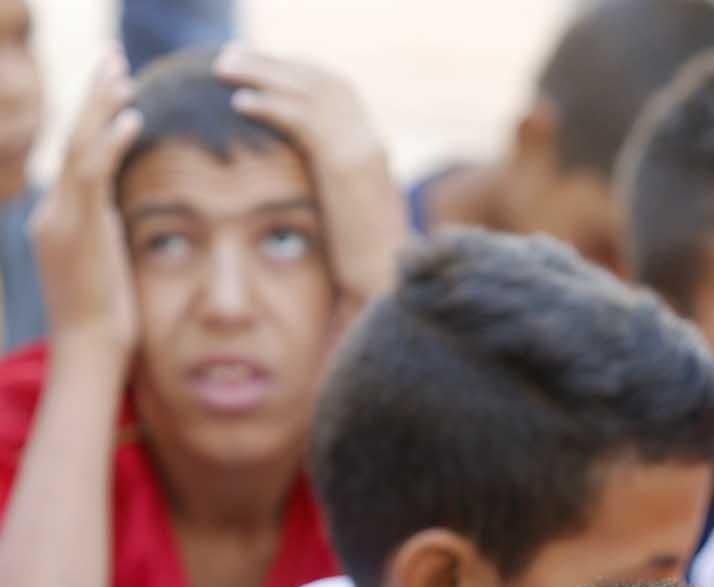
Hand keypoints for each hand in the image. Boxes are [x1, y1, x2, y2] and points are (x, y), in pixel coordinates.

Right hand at [30, 48, 140, 360]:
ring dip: (100, 106)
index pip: (73, 157)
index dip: (93, 119)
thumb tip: (135, 222)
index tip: (115, 90)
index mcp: (58, 222)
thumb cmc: (108, 329)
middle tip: (113, 59)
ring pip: (77, 146)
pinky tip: (130, 117)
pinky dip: (111, 142)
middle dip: (92, 96)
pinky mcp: (76, 230)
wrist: (89, 356)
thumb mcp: (110, 272)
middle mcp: (52, 214)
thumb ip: (115, 239)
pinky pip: (91, 173)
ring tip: (121, 71)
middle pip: (69, 139)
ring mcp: (60, 220)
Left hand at [214, 47, 405, 315]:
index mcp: (371, 155)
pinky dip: (270, 105)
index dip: (295, 77)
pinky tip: (239, 102)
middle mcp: (371, 144)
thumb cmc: (363, 279)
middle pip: (320, 81)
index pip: (335, 95)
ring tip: (224, 66)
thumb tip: (297, 197)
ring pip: (309, 90)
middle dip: (274, 65)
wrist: (388, 298)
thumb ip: (323, 196)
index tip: (259, 73)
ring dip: (263, 73)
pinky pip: (303, 118)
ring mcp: (363, 150)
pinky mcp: (348, 164)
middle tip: (231, 59)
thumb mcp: (342, 225)